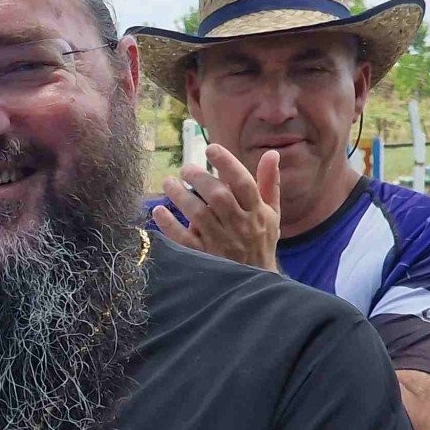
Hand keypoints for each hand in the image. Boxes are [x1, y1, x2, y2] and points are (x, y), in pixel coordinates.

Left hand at [154, 144, 280, 271]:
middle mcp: (241, 226)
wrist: (256, 281)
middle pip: (219, 197)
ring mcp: (221, 242)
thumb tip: (271, 153)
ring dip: (181, 197)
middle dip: (200, 179)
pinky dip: (170, 225)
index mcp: (257, 212)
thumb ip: (269, 183)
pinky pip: (184, 240)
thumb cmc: (261, 241)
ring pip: (199, 216)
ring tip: (168, 182)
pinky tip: (158, 211)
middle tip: (185, 168)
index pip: (244, 183)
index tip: (211, 148)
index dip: (228, 164)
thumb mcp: (271, 213)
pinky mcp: (205, 256)